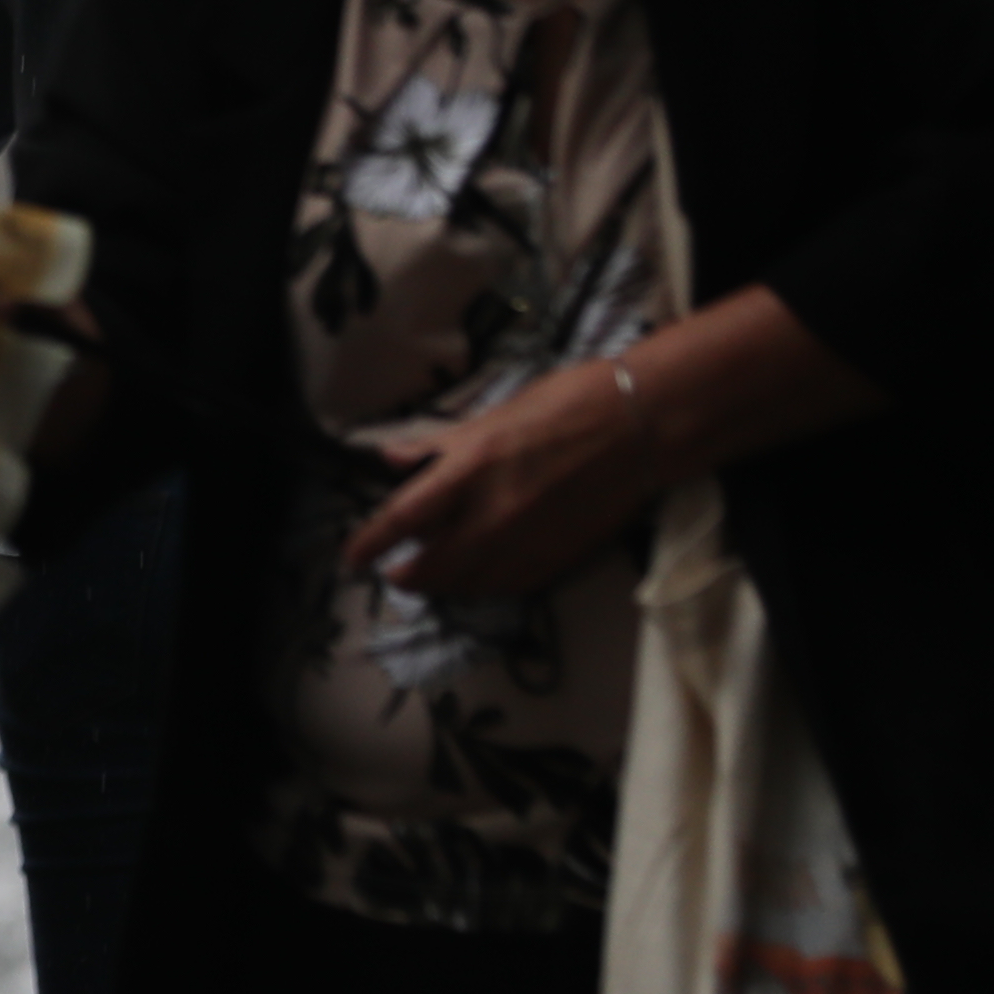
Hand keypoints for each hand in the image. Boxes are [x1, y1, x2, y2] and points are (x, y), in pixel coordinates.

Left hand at [342, 352, 666, 599]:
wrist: (640, 428)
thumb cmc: (566, 405)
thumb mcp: (493, 416)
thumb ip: (440, 444)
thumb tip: (392, 457)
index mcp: (470, 470)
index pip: (402, 519)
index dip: (371, 543)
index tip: (353, 557)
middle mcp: (491, 516)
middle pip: (430, 568)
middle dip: (404, 575)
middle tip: (392, 571)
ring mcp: (525, 544)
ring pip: (467, 585)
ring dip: (441, 585)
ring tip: (428, 578)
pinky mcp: (557, 561)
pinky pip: (506, 588)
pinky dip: (482, 587)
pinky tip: (475, 579)